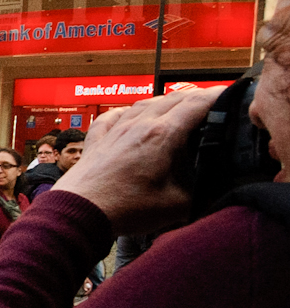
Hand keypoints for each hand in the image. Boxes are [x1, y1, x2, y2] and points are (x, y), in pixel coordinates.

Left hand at [53, 87, 222, 234]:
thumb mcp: (178, 203)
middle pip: (172, 99)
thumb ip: (198, 185)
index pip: (197, 104)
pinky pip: (113, 116)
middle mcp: (138, 124)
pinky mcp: (95, 140)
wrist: (79, 211)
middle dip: (194, 98)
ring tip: (175, 109)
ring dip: (163, 103)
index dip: (217, 97)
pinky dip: (126, 112)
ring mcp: (114, 130)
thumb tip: (208, 180)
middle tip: (208, 104)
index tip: (229, 96)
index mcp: (162, 135)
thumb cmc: (125, 209)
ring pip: (143, 104)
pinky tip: (127, 115)